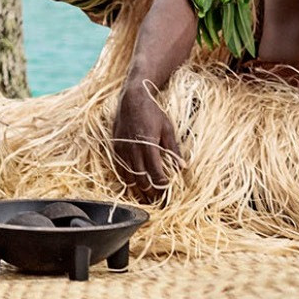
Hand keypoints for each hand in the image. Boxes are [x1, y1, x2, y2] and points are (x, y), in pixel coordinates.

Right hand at [110, 82, 180, 202]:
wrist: (131, 99)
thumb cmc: (152, 112)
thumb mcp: (167, 128)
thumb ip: (174, 148)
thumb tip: (183, 167)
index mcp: (148, 144)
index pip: (155, 172)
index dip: (161, 184)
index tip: (167, 189)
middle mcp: (133, 150)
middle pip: (141, 179)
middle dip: (150, 192)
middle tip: (158, 199)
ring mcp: (122, 150)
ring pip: (128, 178)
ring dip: (137, 190)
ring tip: (145, 198)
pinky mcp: (115, 148)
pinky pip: (119, 170)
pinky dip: (126, 180)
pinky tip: (133, 185)